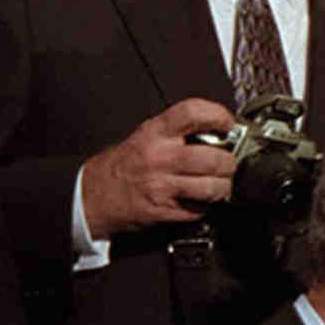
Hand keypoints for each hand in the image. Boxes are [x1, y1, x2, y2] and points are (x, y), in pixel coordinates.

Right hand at [80, 98, 239, 236]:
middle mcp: (159, 158)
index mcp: (155, 133)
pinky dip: (205, 206)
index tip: (228, 123)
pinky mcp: (162, 211)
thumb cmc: (124, 164)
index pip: (192, 113)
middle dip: (229, 163)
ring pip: (210, 187)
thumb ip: (178, 132)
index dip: (218, 115)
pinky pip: (198, 210)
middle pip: (212, 158)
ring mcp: (161, 186)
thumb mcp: (146, 135)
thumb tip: (217, 132)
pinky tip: (199, 199)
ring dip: (223, 188)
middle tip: (230, 163)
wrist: (94, 194)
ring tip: (221, 184)